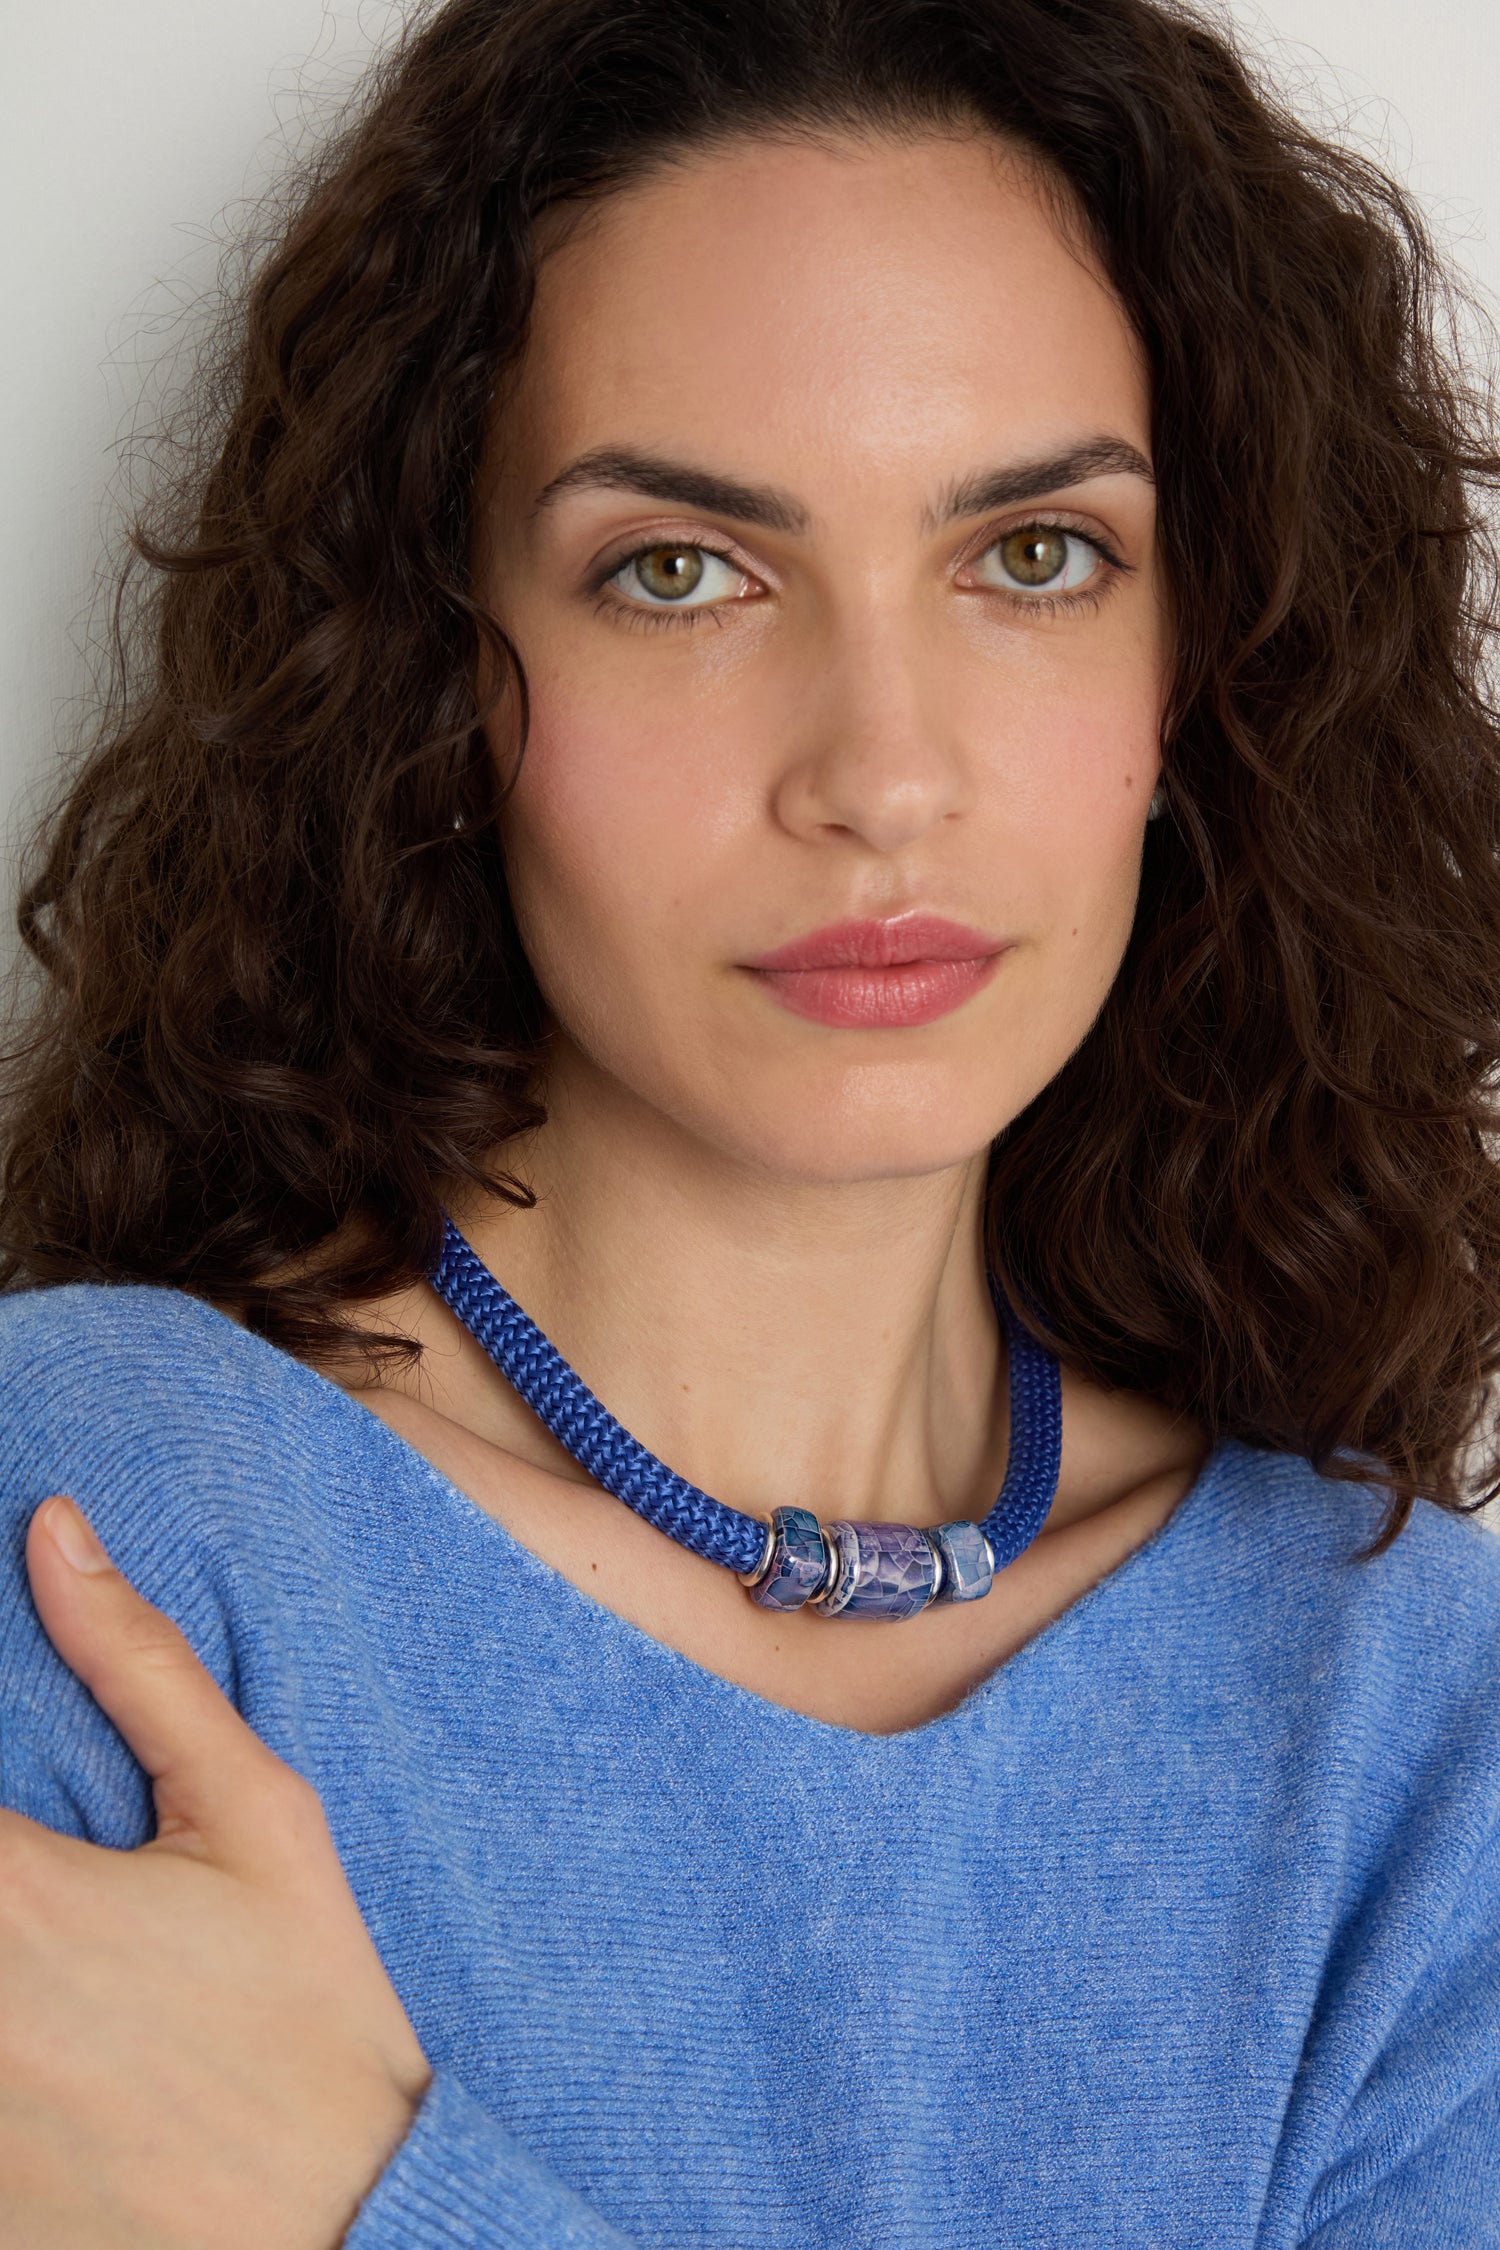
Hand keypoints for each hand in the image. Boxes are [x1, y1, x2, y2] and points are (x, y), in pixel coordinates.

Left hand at [0, 1494, 431, 2248]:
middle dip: (2, 1866)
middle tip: (50, 1885)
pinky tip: (53, 2047)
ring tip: (60, 1957)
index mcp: (4, 1890)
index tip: (25, 1801)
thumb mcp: (257, 1820)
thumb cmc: (305, 2017)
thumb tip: (54, 1528)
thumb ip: (141, 1667)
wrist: (339, 2234)